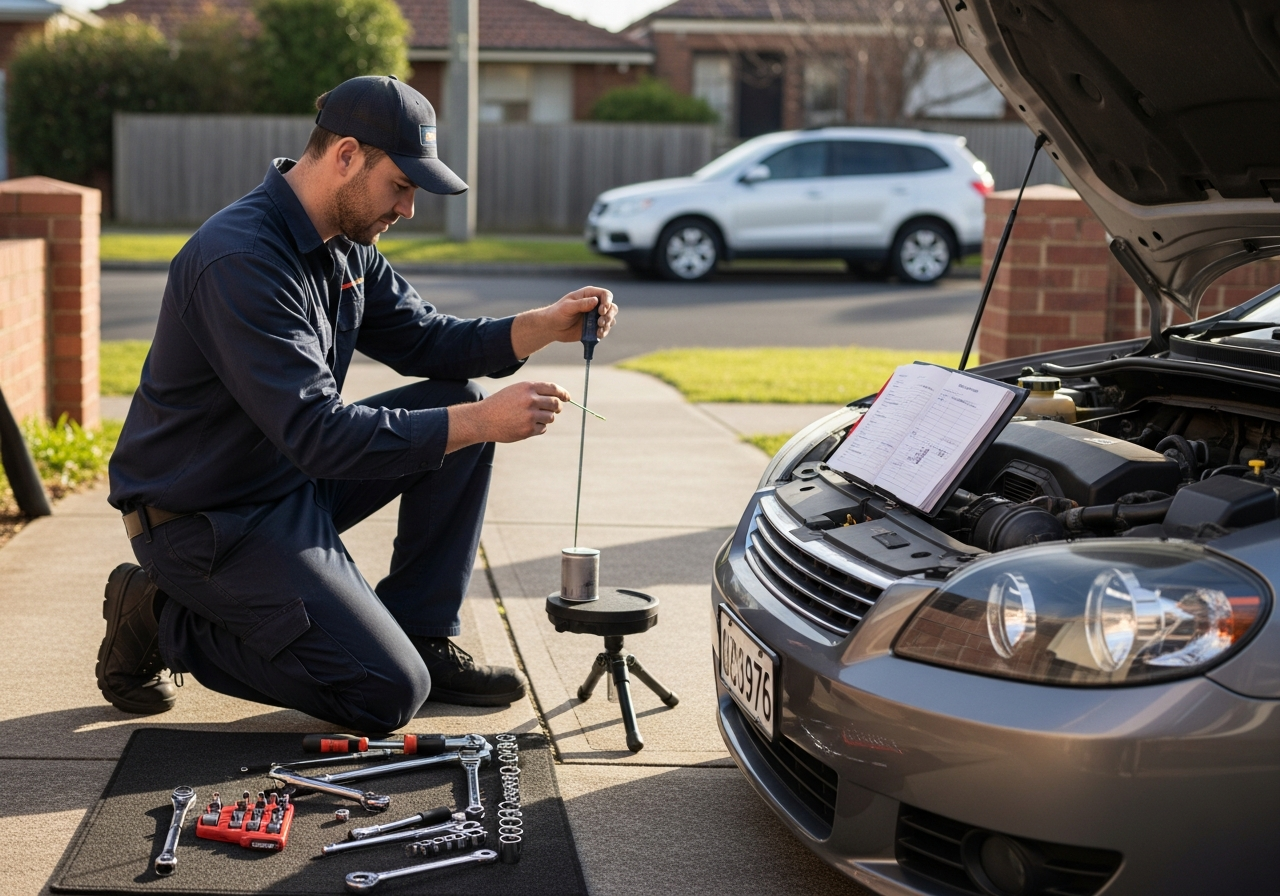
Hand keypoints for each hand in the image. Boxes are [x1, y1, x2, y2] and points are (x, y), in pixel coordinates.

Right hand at [446, 381, 570, 451]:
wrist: (483, 419)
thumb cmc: (501, 403)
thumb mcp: (516, 391)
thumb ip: (535, 392)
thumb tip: (558, 398)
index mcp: (527, 387)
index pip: (553, 388)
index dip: (563, 393)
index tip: (567, 398)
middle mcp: (530, 400)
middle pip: (555, 404)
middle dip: (558, 407)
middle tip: (556, 410)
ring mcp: (530, 415)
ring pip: (550, 417)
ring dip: (546, 418)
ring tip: (531, 418)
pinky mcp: (528, 429)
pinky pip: (543, 428)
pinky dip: (538, 428)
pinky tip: (525, 426)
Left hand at [510, 286, 617, 357]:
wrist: (552, 327)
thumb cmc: (557, 313)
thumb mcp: (567, 307)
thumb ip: (581, 304)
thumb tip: (595, 301)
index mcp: (589, 295)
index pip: (606, 295)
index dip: (607, 302)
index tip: (601, 311)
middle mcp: (595, 305)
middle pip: (612, 307)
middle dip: (609, 315)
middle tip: (600, 322)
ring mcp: (596, 317)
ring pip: (610, 319)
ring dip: (607, 324)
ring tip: (598, 330)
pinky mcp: (594, 328)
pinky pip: (605, 329)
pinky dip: (604, 332)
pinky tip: (597, 335)